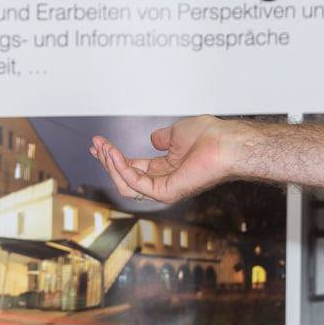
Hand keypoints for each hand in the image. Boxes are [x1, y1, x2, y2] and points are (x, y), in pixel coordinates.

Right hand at [91, 117, 238, 205]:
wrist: (227, 142)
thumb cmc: (211, 136)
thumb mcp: (177, 132)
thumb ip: (162, 137)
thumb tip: (153, 139)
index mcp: (166, 169)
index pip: (133, 168)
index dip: (114, 157)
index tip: (98, 143)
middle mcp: (164, 181)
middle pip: (126, 178)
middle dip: (108, 161)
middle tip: (96, 145)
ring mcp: (165, 189)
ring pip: (127, 184)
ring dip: (112, 165)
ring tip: (104, 148)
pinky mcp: (167, 192)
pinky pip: (136, 184)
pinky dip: (122, 169)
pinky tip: (114, 154)